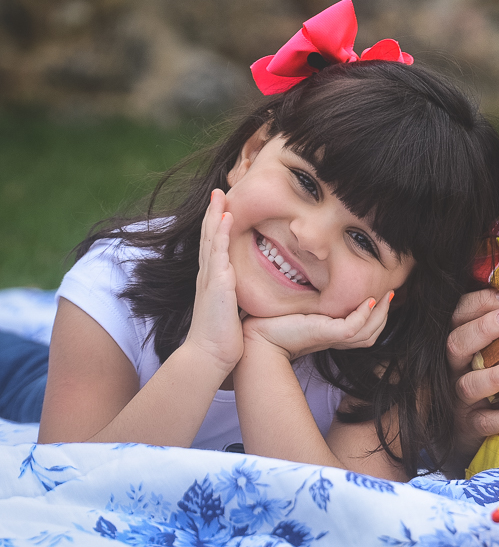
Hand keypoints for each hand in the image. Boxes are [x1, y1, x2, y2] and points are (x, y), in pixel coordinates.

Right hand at [182, 189, 243, 372]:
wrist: (209, 355)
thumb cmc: (222, 337)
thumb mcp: (230, 310)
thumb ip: (233, 298)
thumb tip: (242, 293)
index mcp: (213, 281)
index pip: (213, 247)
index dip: (216, 226)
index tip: (223, 208)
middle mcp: (209, 276)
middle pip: (208, 237)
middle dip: (213, 213)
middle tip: (219, 191)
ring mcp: (211, 278)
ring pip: (211, 240)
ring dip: (215, 216)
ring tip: (221, 195)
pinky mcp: (216, 284)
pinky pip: (218, 253)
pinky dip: (220, 234)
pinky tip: (226, 219)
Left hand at [242, 289, 393, 360]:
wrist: (255, 338)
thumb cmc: (271, 323)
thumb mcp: (298, 309)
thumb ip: (311, 301)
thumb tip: (314, 279)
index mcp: (330, 333)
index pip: (363, 329)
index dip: (377, 315)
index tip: (382, 295)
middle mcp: (334, 338)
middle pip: (372, 333)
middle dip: (385, 314)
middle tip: (391, 293)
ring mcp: (330, 337)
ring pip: (368, 332)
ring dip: (380, 314)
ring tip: (384, 296)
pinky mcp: (324, 333)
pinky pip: (354, 327)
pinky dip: (365, 315)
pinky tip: (368, 301)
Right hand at [447, 289, 498, 469]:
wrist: (465, 427)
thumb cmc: (487, 376)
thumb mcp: (485, 350)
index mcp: (457, 345)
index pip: (457, 316)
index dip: (478, 304)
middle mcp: (452, 370)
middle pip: (456, 345)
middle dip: (483, 330)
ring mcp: (458, 400)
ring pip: (469, 386)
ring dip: (495, 376)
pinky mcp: (468, 427)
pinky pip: (484, 423)